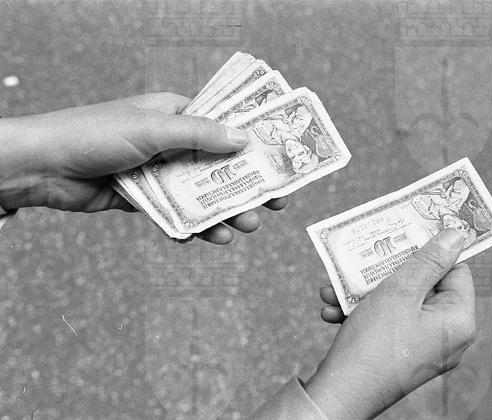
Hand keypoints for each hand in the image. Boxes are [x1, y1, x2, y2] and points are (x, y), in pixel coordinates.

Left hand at [0, 93, 287, 243]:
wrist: (42, 168)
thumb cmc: (93, 134)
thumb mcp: (153, 129)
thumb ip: (200, 135)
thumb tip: (243, 139)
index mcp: (175, 114)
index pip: (224, 127)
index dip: (254, 146)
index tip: (280, 164)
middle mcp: (169, 142)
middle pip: (217, 166)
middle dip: (244, 188)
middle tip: (270, 206)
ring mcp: (157, 170)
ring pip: (199, 194)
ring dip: (222, 212)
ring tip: (241, 228)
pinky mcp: (143, 196)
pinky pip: (175, 212)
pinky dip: (190, 225)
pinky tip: (203, 236)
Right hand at [306, 229, 475, 418]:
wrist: (340, 393)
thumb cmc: (374, 344)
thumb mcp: (401, 291)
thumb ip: (429, 261)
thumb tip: (458, 235)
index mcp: (458, 321)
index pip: (456, 271)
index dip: (431, 251)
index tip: (407, 233)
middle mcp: (446, 336)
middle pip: (424, 285)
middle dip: (387, 272)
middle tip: (366, 258)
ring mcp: (423, 347)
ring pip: (398, 302)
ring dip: (365, 292)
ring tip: (336, 288)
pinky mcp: (400, 354)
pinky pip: (386, 322)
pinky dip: (361, 313)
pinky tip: (333, 309)